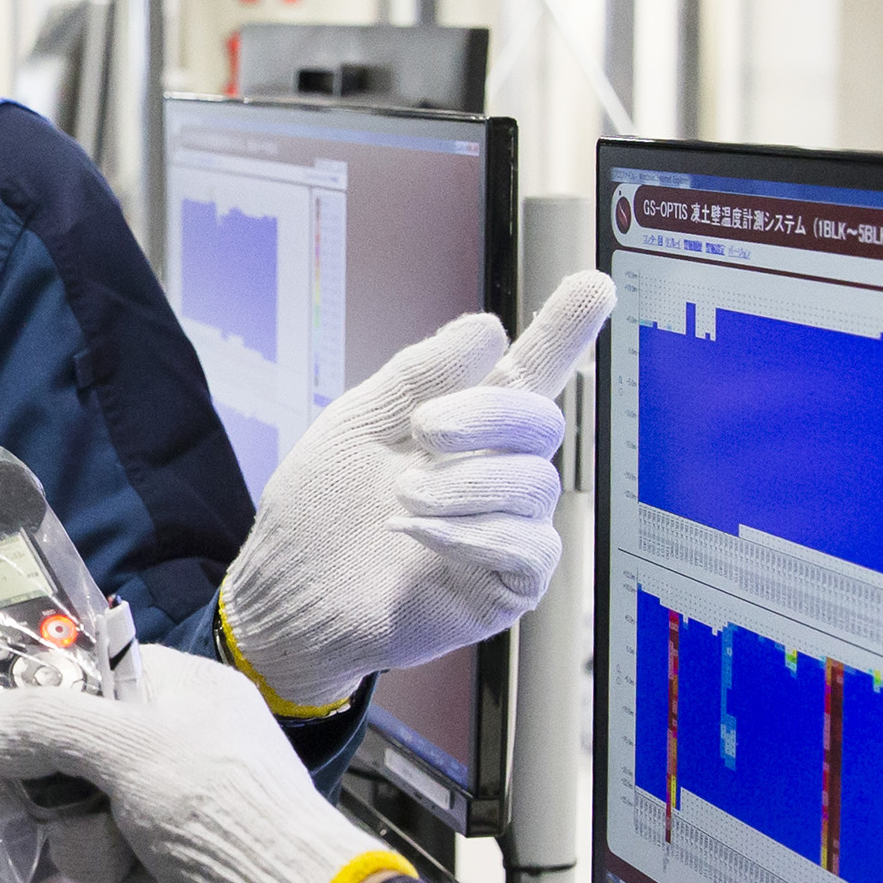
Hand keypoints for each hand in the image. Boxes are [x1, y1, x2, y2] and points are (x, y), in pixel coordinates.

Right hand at [0, 648, 402, 882]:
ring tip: (132, 857)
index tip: (0, 728)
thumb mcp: (133, 746)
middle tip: (40, 799)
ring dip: (91, 846)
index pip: (88, 675)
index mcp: (180, 693)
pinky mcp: (151, 875)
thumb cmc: (219, 807)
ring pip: (72, 822)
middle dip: (58, 790)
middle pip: (63, 755)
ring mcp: (157, 816)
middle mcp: (167, 748)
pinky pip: (98, 872)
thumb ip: (47, 725)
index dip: (41, 700)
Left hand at [216, 269, 612, 711]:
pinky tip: (422, 535)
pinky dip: (473, 534)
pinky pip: (529, 546)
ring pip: (533, 483)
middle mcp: (495, 473)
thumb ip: (417, 375)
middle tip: (424, 430)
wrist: (289, 594)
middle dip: (486, 415)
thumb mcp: (357, 425)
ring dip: (463, 484)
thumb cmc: (320, 512)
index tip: (593, 288)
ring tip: (401, 498)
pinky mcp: (506, 584)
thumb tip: (488, 329)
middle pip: (539, 420)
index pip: (526, 372)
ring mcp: (506, 529)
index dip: (563, 331)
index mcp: (462, 427)